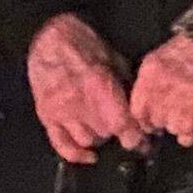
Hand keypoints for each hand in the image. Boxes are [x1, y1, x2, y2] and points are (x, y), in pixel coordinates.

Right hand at [24, 14, 141, 164]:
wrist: (48, 37)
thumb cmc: (81, 43)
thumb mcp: (113, 58)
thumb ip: (125, 85)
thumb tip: (138, 107)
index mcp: (99, 87)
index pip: (123, 125)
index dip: (136, 137)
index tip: (144, 142)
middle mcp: (80, 104)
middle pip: (107, 134)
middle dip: (117, 130)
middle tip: (122, 123)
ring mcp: (62, 112)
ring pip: (88, 141)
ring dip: (99, 138)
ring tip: (102, 126)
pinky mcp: (48, 116)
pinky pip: (62, 145)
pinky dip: (77, 155)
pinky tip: (89, 155)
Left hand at [130, 35, 192, 148]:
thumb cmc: (187, 52)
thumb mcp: (158, 60)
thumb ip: (147, 81)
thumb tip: (143, 102)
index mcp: (147, 77)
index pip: (136, 110)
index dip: (144, 118)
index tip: (150, 119)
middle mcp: (158, 94)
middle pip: (154, 120)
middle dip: (162, 120)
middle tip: (174, 113)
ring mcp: (175, 107)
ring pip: (170, 128)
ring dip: (177, 125)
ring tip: (187, 113)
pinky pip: (186, 137)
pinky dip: (190, 134)